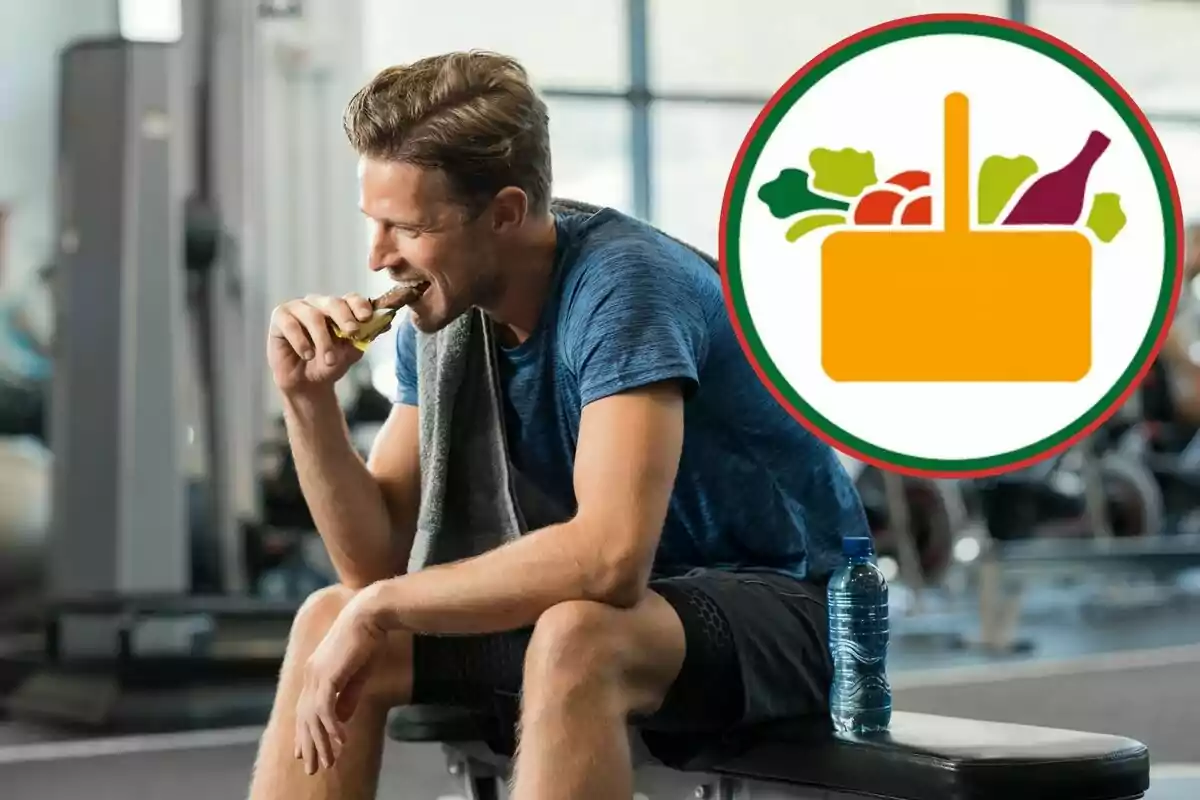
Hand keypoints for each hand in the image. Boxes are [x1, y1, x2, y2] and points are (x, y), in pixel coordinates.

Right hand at [268, 293, 380, 393]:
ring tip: (329, 360)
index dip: (359, 305)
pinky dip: (301, 342)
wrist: (307, 384)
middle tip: (352, 333)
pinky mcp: (279, 318)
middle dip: (345, 317)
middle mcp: (318, 304)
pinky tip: (307, 355)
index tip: (367, 318)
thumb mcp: (351, 353)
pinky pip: (290, 324)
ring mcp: (298, 309)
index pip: (350, 298)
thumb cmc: (329, 364)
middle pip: (333, 302)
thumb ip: (365, 337)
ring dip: (323, 340)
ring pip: (313, 316)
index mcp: (338, 309)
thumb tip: (386, 323)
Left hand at [294, 592, 385, 774]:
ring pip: (313, 718)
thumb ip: (348, 696)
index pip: (305, 708)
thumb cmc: (368, 638)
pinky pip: (326, 710)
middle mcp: (311, 674)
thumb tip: (341, 719)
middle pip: (305, 717)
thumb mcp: (358, 673)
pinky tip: (341, 742)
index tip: (305, 752)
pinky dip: (332, 728)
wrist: (370, 614)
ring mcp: (316, 675)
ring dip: (321, 742)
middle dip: (309, 745)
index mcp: (316, 671)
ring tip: (329, 762)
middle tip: (313, 768)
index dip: (305, 732)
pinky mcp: (327, 676)